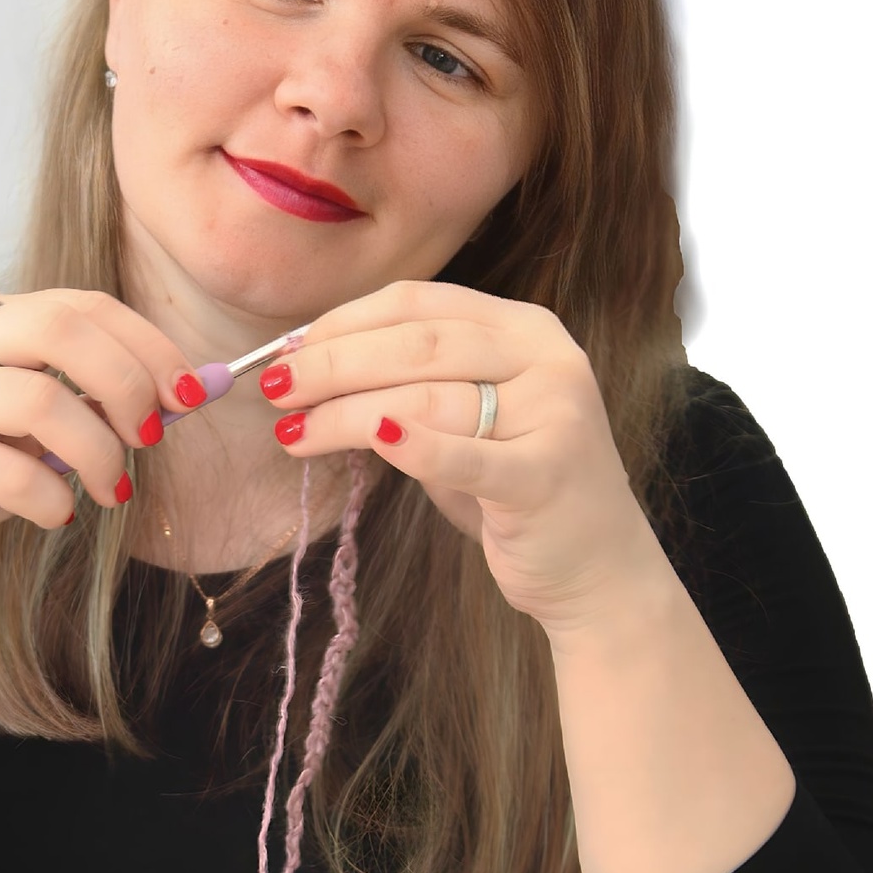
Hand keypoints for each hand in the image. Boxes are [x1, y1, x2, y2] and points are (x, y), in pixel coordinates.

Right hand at [0, 290, 205, 600]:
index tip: (190, 394)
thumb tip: (189, 393)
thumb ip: (89, 400)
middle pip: (61, 330)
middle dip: (126, 383)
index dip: (148, 345)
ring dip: (98, 453)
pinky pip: (12, 474)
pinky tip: (57, 514)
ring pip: (41, 402)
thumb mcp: (26, 422)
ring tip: (113, 490)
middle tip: (148, 437)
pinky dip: (53, 501)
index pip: (82, 306)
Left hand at [259, 280, 663, 640]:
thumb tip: (310, 369)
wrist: (598, 570)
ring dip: (346, 414)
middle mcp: (546, 359)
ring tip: (294, 432)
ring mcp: (554, 414)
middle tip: (274, 388)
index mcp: (525, 328)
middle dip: (332, 363)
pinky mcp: (546, 475)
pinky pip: (466, 455)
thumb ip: (411, 387)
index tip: (285, 349)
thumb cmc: (516, 491)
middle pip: (417, 345)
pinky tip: (369, 437)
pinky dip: (415, 445)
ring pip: (428, 397)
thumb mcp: (467, 423)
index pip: (418, 302)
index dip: (343, 321)